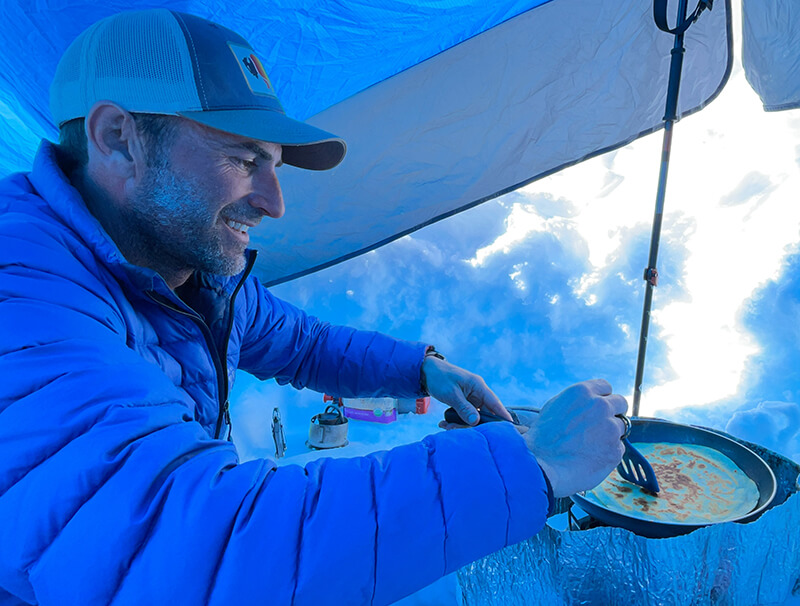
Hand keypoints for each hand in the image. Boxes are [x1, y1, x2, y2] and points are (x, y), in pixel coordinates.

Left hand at [421, 356, 512, 425]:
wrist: (426, 372)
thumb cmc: (439, 378)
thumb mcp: (451, 394)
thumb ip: (464, 408)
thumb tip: (476, 422)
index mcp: (478, 386)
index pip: (495, 403)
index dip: (503, 416)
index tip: (512, 428)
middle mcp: (477, 393)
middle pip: (484, 414)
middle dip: (472, 425)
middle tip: (455, 429)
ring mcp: (471, 398)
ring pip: (473, 417)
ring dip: (461, 424)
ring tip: (446, 426)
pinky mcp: (464, 403)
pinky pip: (465, 416)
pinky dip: (456, 421)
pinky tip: (444, 423)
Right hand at [523, 379, 626, 497]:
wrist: (542, 465)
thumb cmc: (542, 439)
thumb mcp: (554, 407)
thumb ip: (576, 402)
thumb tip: (588, 403)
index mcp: (583, 392)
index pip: (605, 386)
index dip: (602, 398)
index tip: (598, 407)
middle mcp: (600, 406)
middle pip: (621, 403)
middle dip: (613, 413)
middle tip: (600, 426)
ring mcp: (611, 428)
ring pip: (621, 427)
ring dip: (610, 434)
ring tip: (590, 446)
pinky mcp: (616, 450)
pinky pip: (618, 448)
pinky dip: (609, 452)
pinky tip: (591, 458)